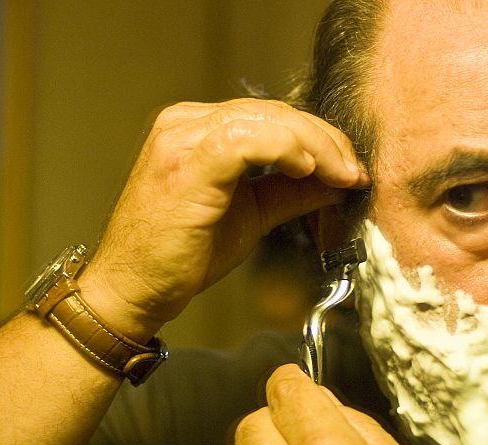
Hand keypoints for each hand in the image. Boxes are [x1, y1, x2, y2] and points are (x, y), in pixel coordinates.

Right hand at [78, 99, 368, 338]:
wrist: (132, 289)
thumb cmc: (180, 255)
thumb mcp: (251, 214)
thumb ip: (291, 192)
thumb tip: (337, 182)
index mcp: (197, 129)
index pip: (271, 117)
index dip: (318, 138)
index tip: (350, 168)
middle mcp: (186, 123)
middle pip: (275, 113)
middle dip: (326, 141)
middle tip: (355, 172)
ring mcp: (183, 138)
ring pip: (269, 121)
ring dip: (317, 146)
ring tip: (343, 175)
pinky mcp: (188, 161)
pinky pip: (250, 140)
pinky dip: (289, 150)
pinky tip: (309, 171)